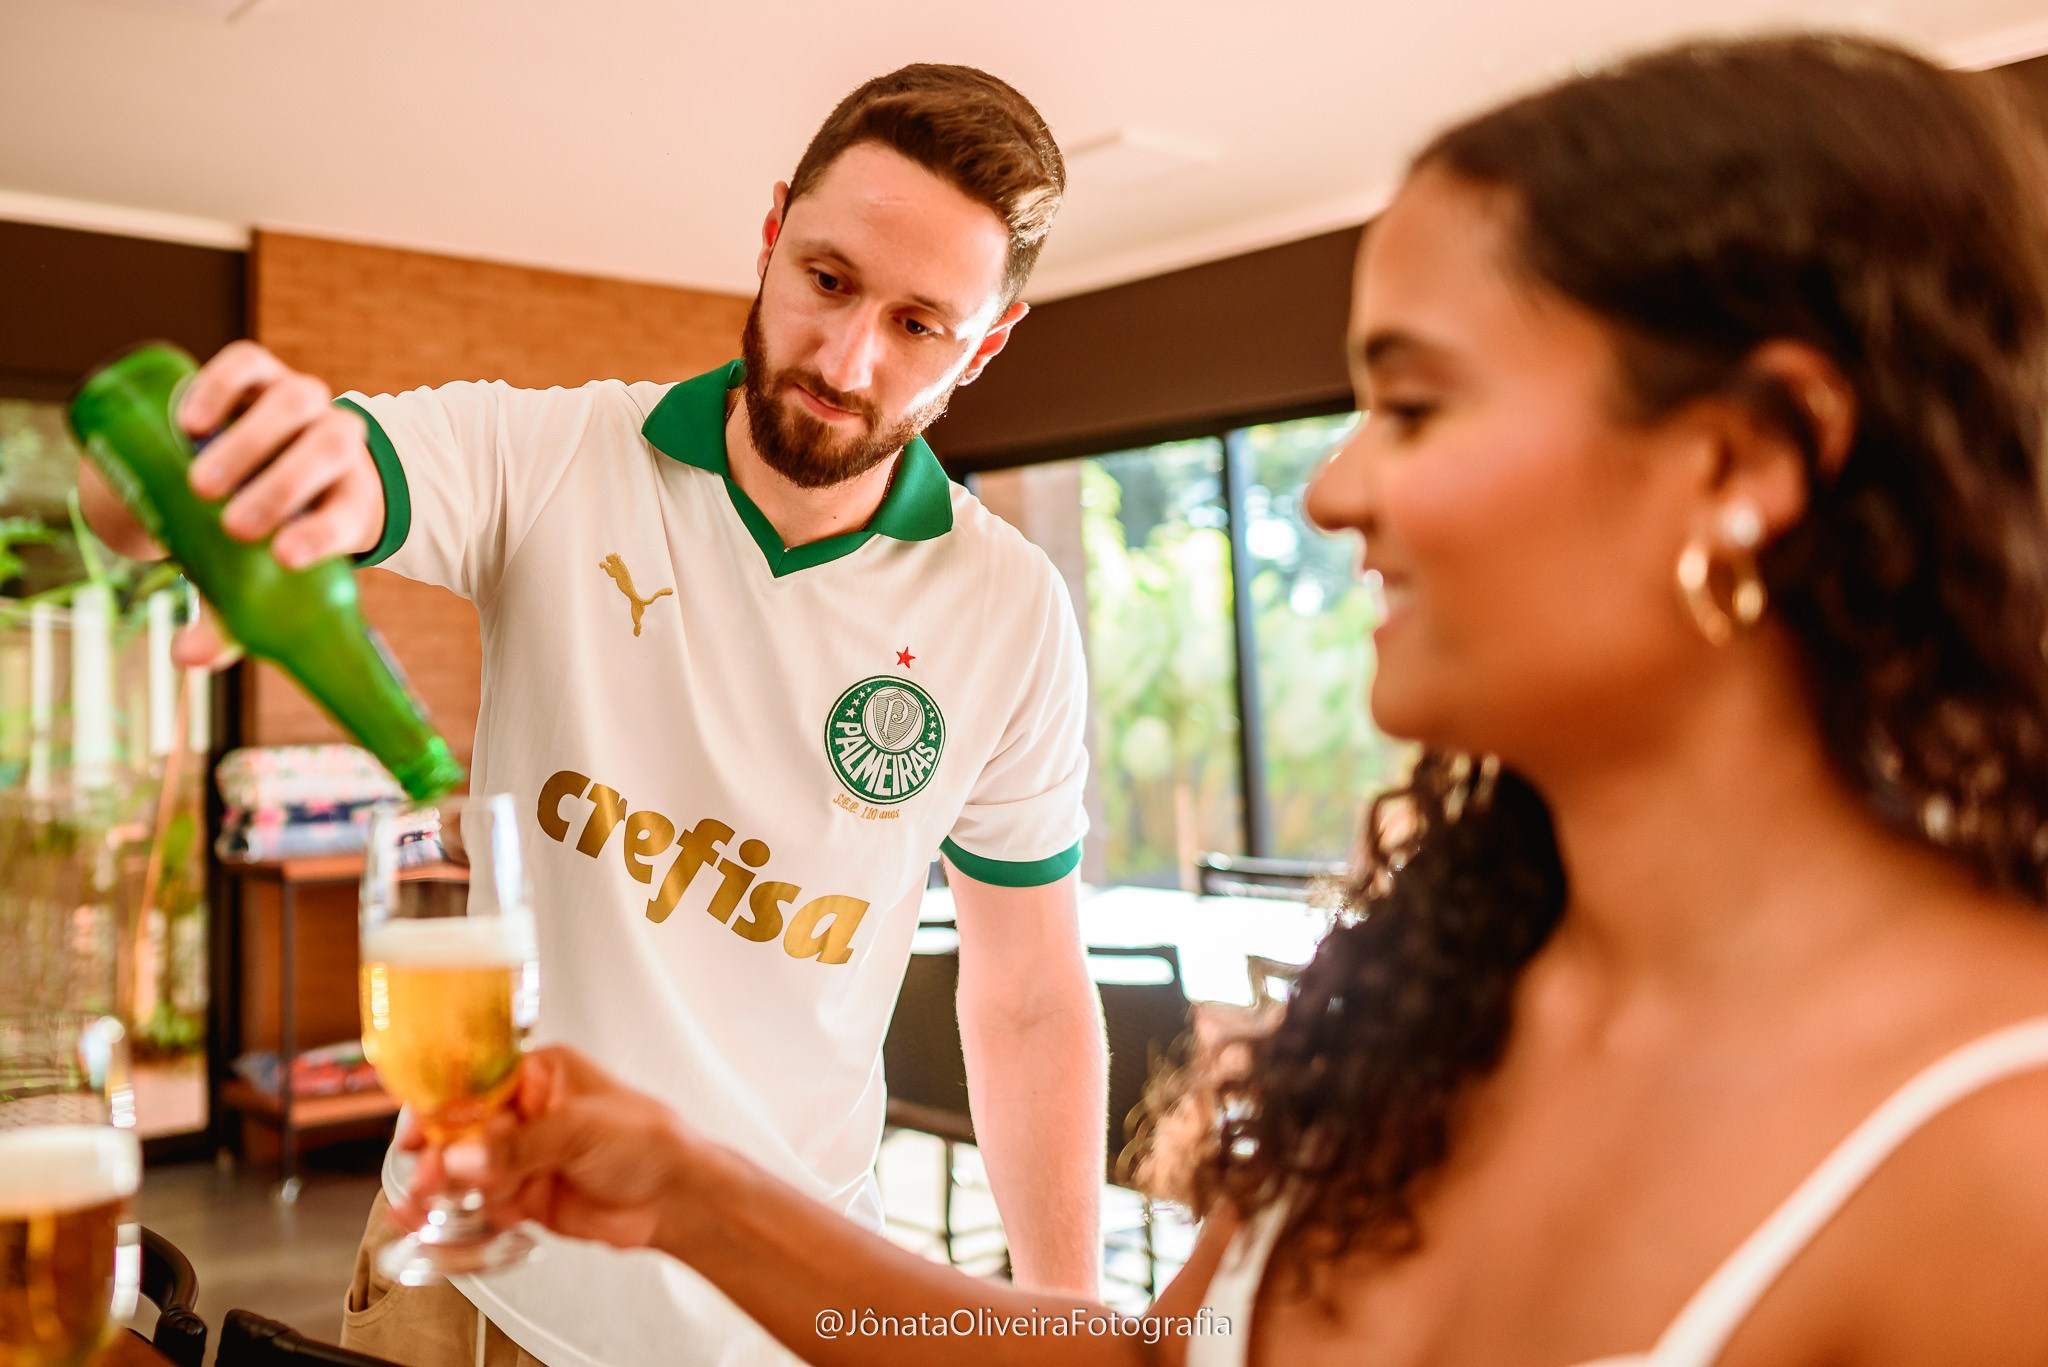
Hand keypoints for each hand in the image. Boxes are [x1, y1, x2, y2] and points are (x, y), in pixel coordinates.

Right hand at [77, 341, 385, 668]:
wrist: (240, 464)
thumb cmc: (253, 533)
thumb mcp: (249, 574)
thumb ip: (227, 618)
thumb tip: (187, 659)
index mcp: (346, 498)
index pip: (350, 511)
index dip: (326, 533)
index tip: (284, 557)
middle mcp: (332, 444)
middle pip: (333, 448)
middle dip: (286, 487)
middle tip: (233, 525)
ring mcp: (296, 403)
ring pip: (297, 402)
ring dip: (254, 441)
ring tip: (201, 483)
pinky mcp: (256, 372)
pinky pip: (249, 364)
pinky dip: (223, 384)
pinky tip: (188, 420)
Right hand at [394, 1047, 696, 1252]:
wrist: (675, 1197)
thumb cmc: (648, 1140)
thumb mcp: (580, 1129)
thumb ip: (520, 1146)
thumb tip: (464, 1155)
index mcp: (540, 1076)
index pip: (474, 1083)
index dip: (441, 1107)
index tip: (418, 1132)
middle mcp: (525, 1114)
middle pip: (463, 1131)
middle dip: (441, 1156)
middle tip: (429, 1179)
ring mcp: (523, 1157)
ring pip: (466, 1171)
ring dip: (442, 1189)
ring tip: (423, 1207)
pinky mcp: (524, 1196)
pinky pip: (481, 1205)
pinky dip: (459, 1216)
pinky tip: (436, 1224)